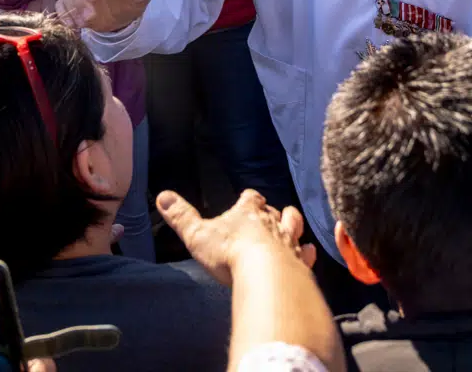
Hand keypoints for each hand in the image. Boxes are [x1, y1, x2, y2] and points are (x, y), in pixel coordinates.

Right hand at [157, 188, 316, 285]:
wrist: (266, 274)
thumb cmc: (230, 253)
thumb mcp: (197, 234)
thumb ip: (181, 216)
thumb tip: (162, 195)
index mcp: (248, 212)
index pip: (251, 197)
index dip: (249, 199)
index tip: (247, 200)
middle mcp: (272, 222)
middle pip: (275, 210)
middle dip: (272, 212)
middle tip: (267, 216)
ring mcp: (289, 241)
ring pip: (295, 224)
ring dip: (292, 224)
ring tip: (290, 226)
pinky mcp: (301, 261)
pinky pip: (308, 253)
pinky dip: (308, 252)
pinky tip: (309, 253)